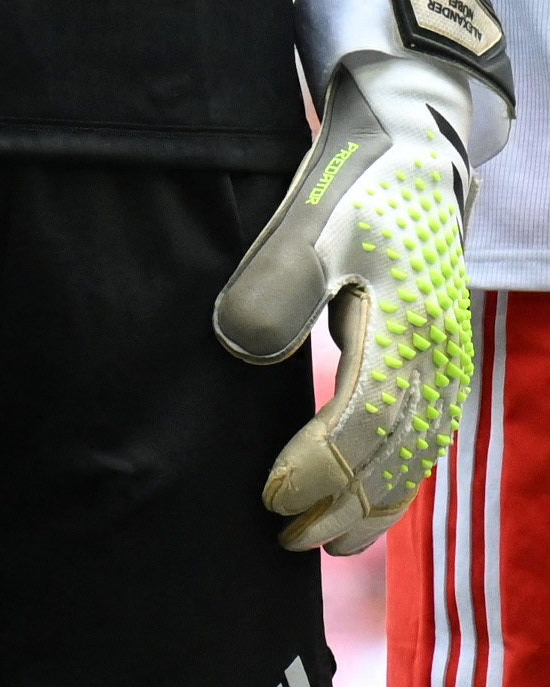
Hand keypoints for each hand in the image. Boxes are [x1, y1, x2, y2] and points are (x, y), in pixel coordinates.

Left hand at [217, 0, 513, 552]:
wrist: (412, 144)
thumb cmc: (353, 185)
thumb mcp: (306, 224)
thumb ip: (274, 288)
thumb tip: (244, 350)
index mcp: (404, 327)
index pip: (363, 423)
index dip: (317, 469)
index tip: (267, 496)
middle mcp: (434, 354)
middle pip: (395, 456)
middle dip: (343, 505)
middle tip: (285, 539)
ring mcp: (443, 358)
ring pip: (415, 454)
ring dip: (372, 504)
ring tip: (321, 542)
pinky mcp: (436, 355)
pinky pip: (423, 436)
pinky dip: (395, 478)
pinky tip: (365, 506)